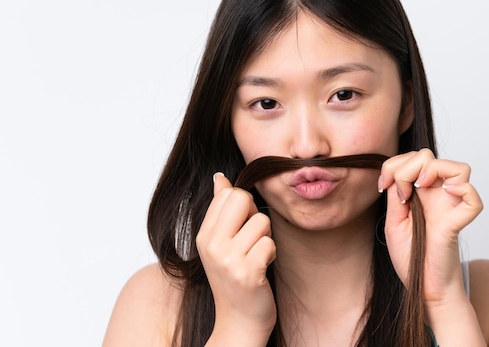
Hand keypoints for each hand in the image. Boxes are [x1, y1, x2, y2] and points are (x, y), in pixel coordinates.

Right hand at [197, 173, 276, 343]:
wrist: (239, 323)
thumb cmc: (235, 279)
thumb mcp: (220, 244)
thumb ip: (221, 210)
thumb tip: (220, 178)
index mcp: (204, 235)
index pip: (228, 192)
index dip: (243, 205)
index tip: (242, 228)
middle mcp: (211, 245)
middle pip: (242, 198)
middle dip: (255, 215)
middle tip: (251, 240)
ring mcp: (227, 259)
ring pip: (261, 221)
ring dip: (266, 239)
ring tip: (256, 257)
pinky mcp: (247, 272)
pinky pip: (269, 243)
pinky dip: (271, 254)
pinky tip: (262, 268)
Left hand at [378, 149, 482, 304]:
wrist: (422, 285)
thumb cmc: (411, 255)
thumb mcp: (393, 219)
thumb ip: (395, 193)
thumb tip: (397, 172)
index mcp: (422, 192)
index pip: (414, 158)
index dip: (394, 164)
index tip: (384, 186)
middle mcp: (439, 195)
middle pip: (430, 156)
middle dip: (407, 166)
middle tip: (400, 193)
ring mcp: (451, 206)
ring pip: (459, 168)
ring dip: (433, 170)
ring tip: (419, 188)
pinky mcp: (459, 221)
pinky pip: (473, 196)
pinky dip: (461, 189)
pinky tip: (442, 196)